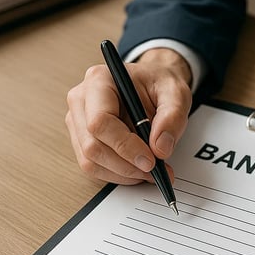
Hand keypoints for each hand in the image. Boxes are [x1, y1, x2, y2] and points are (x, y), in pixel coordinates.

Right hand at [65, 48, 192, 183]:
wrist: (153, 83)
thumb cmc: (160, 83)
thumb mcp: (176, 93)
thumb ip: (172, 118)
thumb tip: (160, 150)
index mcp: (100, 80)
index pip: (100, 121)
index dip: (125, 146)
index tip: (150, 161)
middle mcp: (82, 100)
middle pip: (92, 145)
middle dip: (126, 165)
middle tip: (155, 171)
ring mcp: (78, 121)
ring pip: (90, 161)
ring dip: (122, 174)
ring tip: (150, 171)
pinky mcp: (82, 138)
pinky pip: (93, 166)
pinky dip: (117, 174)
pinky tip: (138, 169)